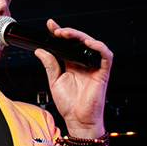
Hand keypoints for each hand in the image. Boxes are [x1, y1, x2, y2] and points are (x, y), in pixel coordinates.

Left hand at [34, 19, 112, 136]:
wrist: (77, 120)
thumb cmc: (69, 104)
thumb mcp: (54, 81)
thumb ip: (49, 65)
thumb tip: (40, 50)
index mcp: (72, 64)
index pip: (67, 44)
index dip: (60, 33)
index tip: (50, 26)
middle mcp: (84, 63)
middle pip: (79, 41)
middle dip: (69, 32)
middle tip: (57, 31)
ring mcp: (94, 67)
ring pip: (92, 44)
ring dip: (80, 36)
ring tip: (67, 34)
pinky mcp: (103, 72)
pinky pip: (106, 55)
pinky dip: (99, 47)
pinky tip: (88, 42)